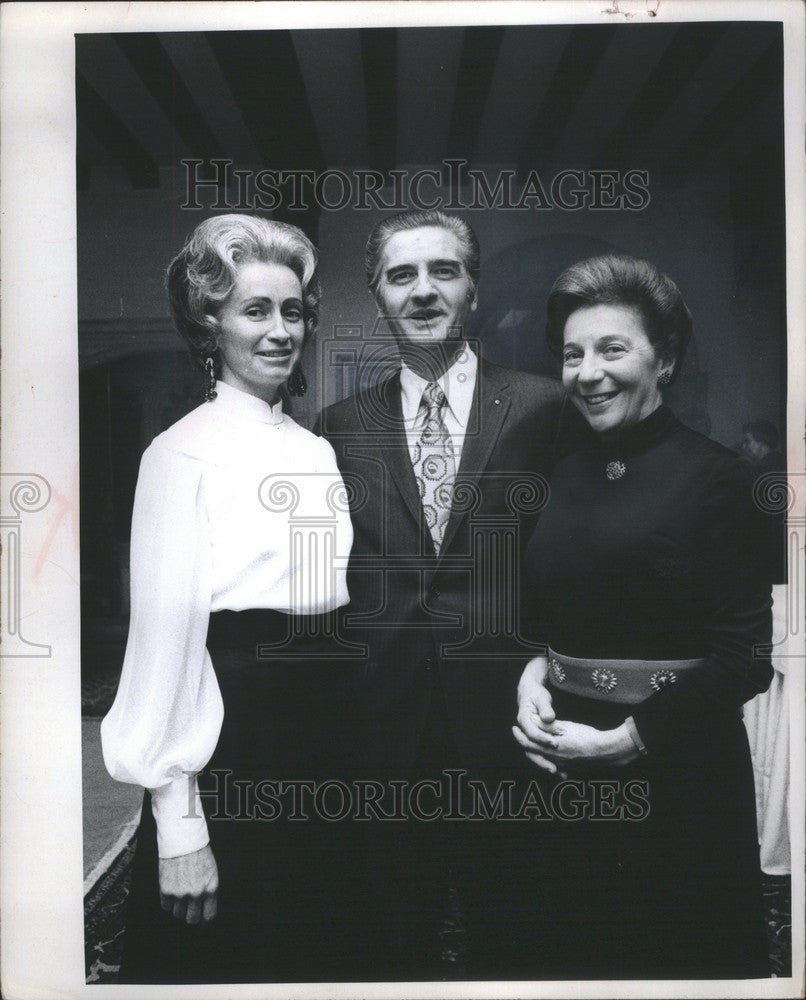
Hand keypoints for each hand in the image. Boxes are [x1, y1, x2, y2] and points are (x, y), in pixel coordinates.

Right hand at [159, 844, 218, 923]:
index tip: (201, 926)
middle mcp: (196, 894)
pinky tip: (171, 892)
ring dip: (178, 909)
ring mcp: (180, 894)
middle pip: (191, 919)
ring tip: (180, 896)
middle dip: (190, 917)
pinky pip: (166, 906)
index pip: (208, 916)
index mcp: (211, 889)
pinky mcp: (166, 891)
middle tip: (188, 911)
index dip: (204, 924)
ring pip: (177, 914)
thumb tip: (205, 909)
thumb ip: (209, 891)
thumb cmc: (199, 853)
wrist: (182, 840)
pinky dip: (168, 903)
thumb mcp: (212, 872)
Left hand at [513, 718, 639, 768]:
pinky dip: (548, 763)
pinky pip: (555, 767)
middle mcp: (554, 759)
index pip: (528, 743)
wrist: (604, 750)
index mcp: (551, 748)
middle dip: (524, 743)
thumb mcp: (565, 727)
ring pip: (542, 760)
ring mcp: (562, 765)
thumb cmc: (585, 736)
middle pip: (532, 753)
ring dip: (534, 752)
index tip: (514, 727)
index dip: (519, 735)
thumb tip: (533, 720)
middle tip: (518, 734)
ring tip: (531, 744)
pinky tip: (550, 761)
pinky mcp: (570, 767)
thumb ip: (548, 725)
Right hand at [515, 656, 561, 773]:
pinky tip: (559, 768)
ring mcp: (530, 734)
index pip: (532, 734)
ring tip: (558, 772)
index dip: (543, 739)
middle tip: (554, 769)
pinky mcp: (535, 736)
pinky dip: (547, 759)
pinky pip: (539, 750)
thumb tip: (548, 718)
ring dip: (544, 763)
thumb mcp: (541, 698)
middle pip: (531, 749)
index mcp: (524, 719)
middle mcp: (525, 729)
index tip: (555, 743)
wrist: (528, 691)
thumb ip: (545, 709)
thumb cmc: (535, 693)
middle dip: (542, 760)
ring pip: (534, 753)